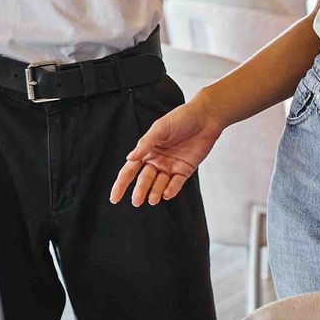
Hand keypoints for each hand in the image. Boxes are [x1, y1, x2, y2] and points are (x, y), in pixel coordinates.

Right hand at [109, 95, 225, 206]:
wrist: (205, 117)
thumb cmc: (180, 118)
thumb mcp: (160, 128)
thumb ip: (145, 144)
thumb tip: (129, 158)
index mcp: (147, 150)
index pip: (130, 169)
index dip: (122, 183)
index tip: (114, 198)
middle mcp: (157, 160)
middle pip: (145, 179)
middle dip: (140, 190)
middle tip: (136, 201)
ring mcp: (171, 166)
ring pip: (159, 183)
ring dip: (155, 192)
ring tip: (152, 200)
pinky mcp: (185, 169)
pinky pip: (176, 183)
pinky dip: (171, 189)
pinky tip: (166, 194)